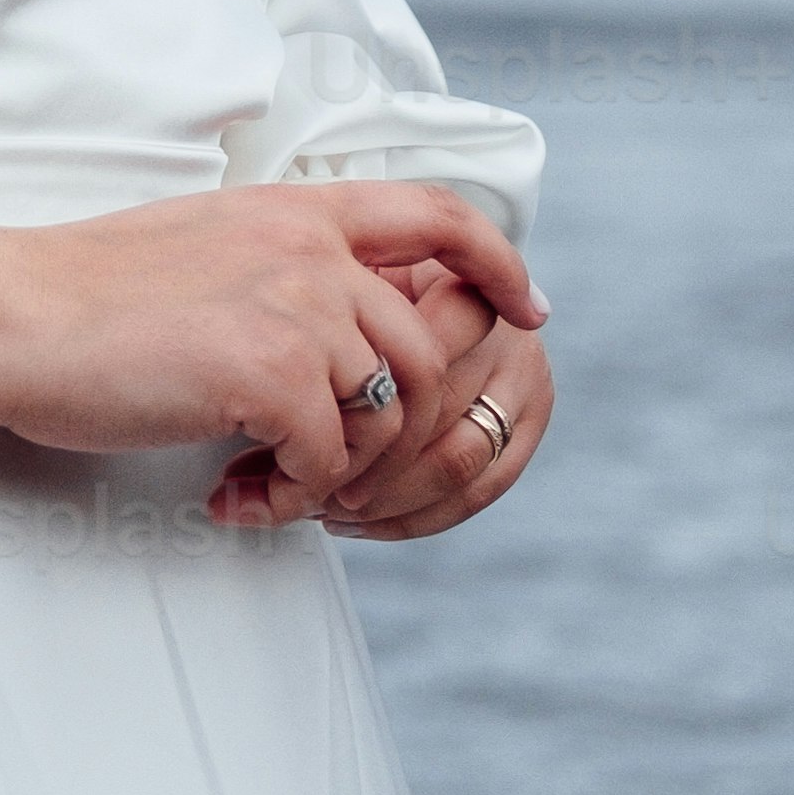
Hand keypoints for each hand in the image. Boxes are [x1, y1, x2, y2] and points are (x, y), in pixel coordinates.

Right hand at [0, 180, 545, 530]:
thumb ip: (283, 265)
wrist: (16, 315)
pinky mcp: (270, 374)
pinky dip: (293, 496)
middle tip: (325, 470)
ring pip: (388, 416)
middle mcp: (312, 250)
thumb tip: (340, 324)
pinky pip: (329, 463)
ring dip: (340, 471)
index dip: (499, 264)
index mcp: (299, 210)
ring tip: (268, 484)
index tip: (527, 309)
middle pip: (428, 352)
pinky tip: (233, 496)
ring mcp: (296, 308)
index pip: (440, 214)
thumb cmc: (87, 293)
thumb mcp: (209, 243)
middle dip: (399, 428)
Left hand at [316, 260, 553, 540]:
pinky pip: (476, 491)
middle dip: (359, 455)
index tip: (296, 423)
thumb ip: (319, 323)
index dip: (355, 398)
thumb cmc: (355, 290)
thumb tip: (266, 402)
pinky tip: (356, 520)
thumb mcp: (334, 284)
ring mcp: (525, 376)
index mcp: (454, 274)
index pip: (413, 348)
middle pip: (434, 411)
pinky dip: (409, 517)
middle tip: (296, 476)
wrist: (421, 292)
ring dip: (382, 496)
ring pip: (456, 460)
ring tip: (322, 503)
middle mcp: (500, 323)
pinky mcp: (528, 425)